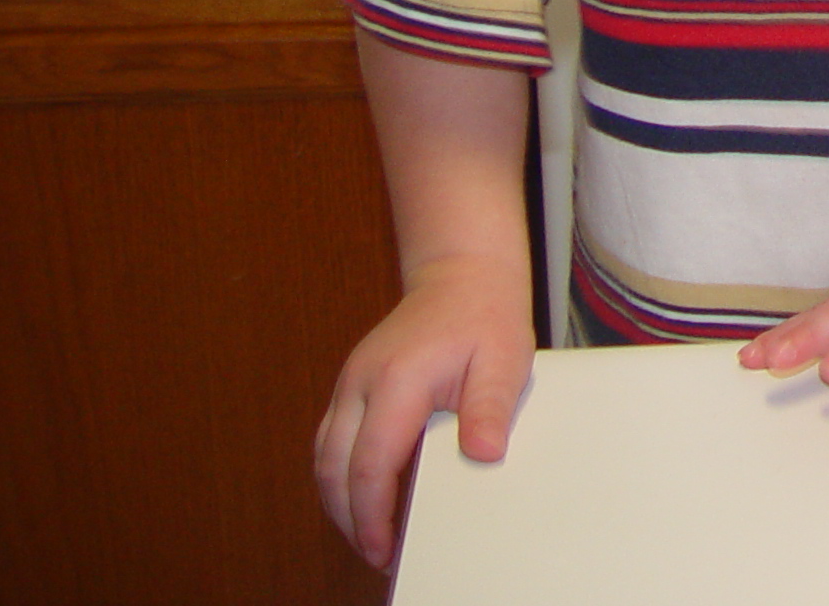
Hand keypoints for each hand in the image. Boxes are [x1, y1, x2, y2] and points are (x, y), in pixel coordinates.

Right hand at [314, 253, 533, 570]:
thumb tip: (482, 454)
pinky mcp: (351, 387)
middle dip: (350, 519)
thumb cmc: (484, 316)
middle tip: (378, 553)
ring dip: (340, 500)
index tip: (384, 548)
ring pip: (323, 457)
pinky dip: (341, 475)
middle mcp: (361, 382)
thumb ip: (490, 408)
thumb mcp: (505, 359)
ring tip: (371, 534)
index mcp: (397, 379)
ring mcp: (350, 383)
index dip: (372, 514)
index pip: (371, 463)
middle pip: (333, 468)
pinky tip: (367, 496)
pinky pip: (332, 441)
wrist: (461, 275)